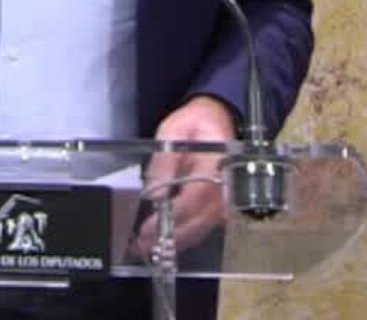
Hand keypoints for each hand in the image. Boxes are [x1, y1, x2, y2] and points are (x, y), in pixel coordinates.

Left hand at [138, 95, 237, 256]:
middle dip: (168, 235)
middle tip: (141, 245)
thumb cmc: (194, 125)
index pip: (197, 196)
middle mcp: (226, 186)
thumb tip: (155, 194)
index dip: (172, 214)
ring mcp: (225, 199)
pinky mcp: (220, 207)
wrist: (216, 120)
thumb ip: (164, 163)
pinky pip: (202, 226)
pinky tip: (162, 242)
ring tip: (146, 247)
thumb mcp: (172, 132)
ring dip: (174, 241)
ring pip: (201, 228)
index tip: (149, 227)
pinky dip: (182, 236)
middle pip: (199, 220)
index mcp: (217, 163)